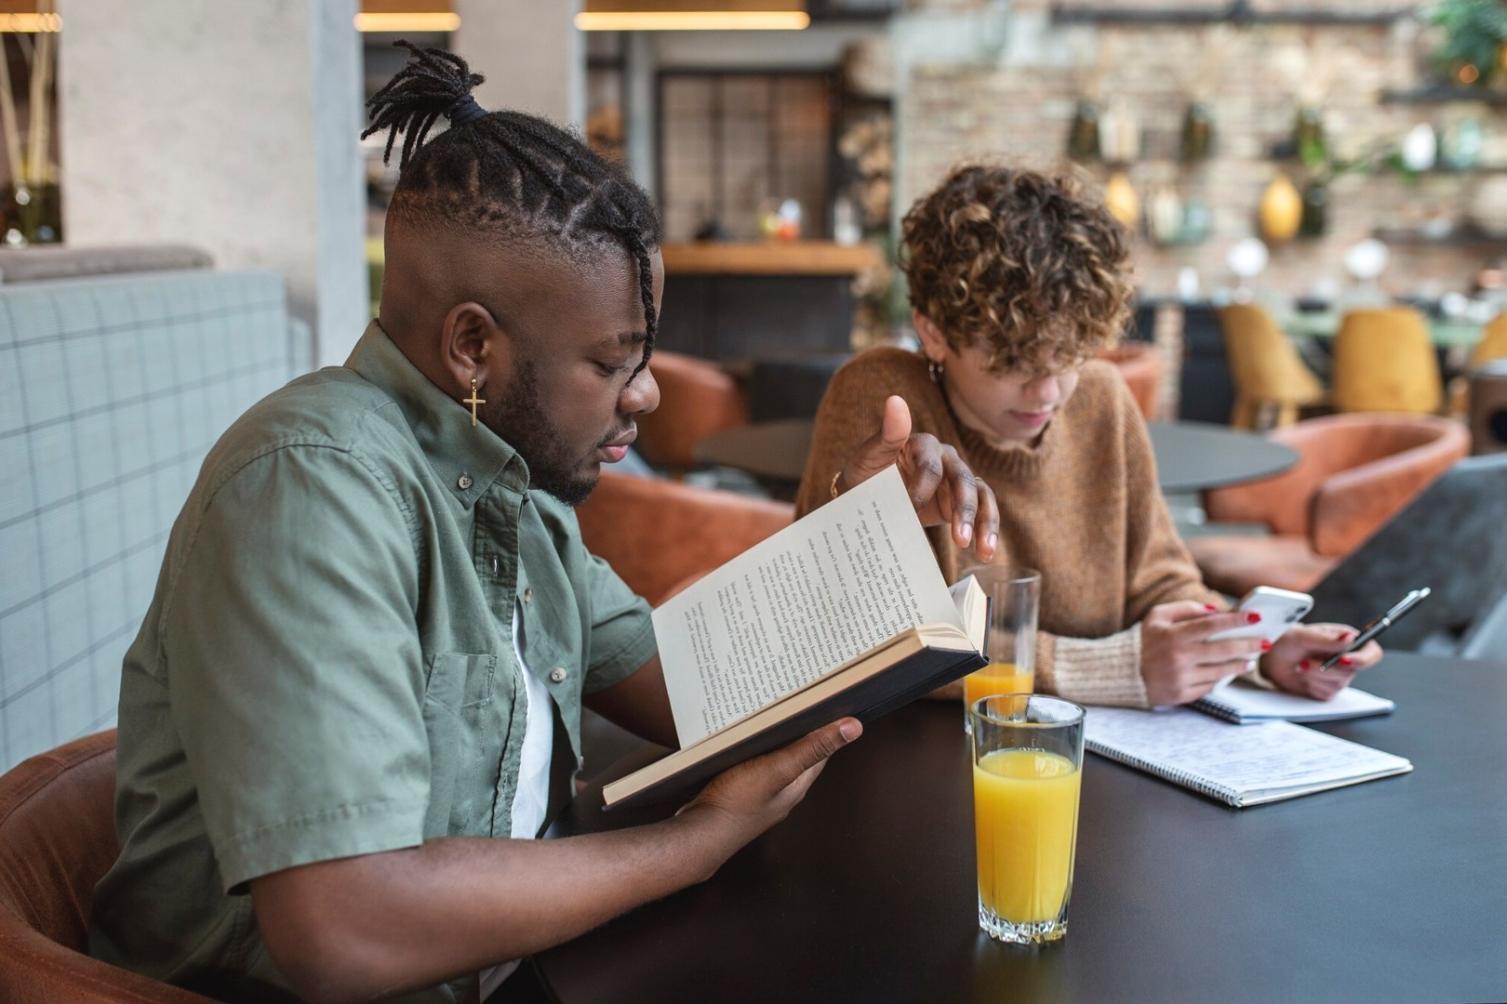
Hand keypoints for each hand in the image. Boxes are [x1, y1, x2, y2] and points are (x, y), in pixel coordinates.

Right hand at [678, 718, 861, 847]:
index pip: (820, 752)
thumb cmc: (736, 805)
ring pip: (772, 759)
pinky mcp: (738, 792)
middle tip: (794, 704)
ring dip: (772, 739)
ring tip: (768, 716)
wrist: (698, 833)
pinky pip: (750, 764)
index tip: (825, 705)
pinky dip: (751, 749)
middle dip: (796, 730)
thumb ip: (812, 748)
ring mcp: (759, 793)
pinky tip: (741, 739)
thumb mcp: (778, 770)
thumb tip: (853, 728)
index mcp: (797, 786)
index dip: (825, 728)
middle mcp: (781, 791)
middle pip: (796, 753)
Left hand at [836, 395, 999, 559]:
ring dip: (984, 523)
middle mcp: (945, 457)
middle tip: (958, 540)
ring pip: (980, 495)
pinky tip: (985, 552)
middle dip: (963, 510)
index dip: (923, 488)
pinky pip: (983, 510)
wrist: (867, 500)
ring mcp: (956, 479)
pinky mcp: (960, 500)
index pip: (930, 465)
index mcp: (922, 444)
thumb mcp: (867, 459)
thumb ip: (885, 435)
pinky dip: (986, 530)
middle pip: (962, 479)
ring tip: (983, 552)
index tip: (911, 510)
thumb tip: (895, 401)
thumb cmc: (865, 477)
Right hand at [1140, 601, 1267, 705]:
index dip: (1236, 620)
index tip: (1255, 617)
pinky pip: (1209, 686)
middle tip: (1265, 642)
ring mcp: (1181, 678)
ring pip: (1220, 671)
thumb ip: (1185, 609)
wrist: (1121, 672)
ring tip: (1249, 659)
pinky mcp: (1182, 695)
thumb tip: (1215, 611)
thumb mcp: (1157, 616)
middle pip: (1223, 650)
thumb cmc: (1143, 641)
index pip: (1211, 625)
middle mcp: (1179, 658)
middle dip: (1249, 645)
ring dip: (1239, 664)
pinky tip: (1226, 672)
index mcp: (1173, 635)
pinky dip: (1219, 678)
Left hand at [1261, 622, 1381, 698]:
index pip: (1372, 653)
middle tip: (1305, 662)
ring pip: (1338, 684)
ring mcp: (1338, 676)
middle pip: (1352, 672)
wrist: (1271, 658)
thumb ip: (1326, 639)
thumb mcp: (1303, 636)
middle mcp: (1347, 658)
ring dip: (1315, 676)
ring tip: (1300, 666)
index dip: (1363, 659)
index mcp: (1347, 641)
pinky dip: (1312, 686)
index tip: (1345, 660)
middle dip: (1326, 669)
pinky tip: (1303, 677)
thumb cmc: (1287, 641)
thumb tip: (1349, 638)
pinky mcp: (1327, 689)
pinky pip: (1327, 694)